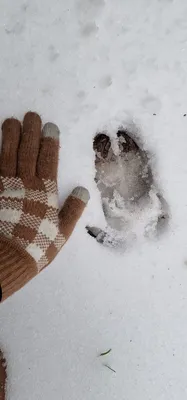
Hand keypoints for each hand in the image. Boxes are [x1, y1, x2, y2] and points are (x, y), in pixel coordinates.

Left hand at [0, 112, 88, 301]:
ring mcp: (6, 187)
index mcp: (45, 192)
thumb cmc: (37, 247)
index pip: (48, 161)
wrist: (8, 258)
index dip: (49, 142)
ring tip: (11, 122)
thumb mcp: (61, 233)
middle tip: (31, 116)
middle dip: (30, 133)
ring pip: (9, 156)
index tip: (49, 127)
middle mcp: (26, 185)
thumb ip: (72, 210)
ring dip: (11, 138)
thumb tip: (83, 190)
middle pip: (28, 153)